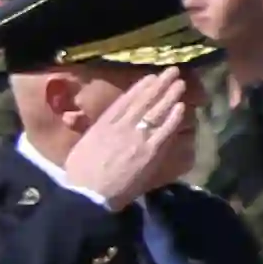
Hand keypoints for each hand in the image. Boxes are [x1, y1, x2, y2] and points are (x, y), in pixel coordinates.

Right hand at [52, 69, 199, 211]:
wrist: (88, 191)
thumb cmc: (80, 173)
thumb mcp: (85, 144)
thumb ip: (97, 132)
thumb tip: (105, 128)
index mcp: (104, 123)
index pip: (125, 101)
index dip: (140, 88)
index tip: (151, 78)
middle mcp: (121, 126)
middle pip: (144, 101)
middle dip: (159, 85)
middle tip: (173, 72)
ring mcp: (137, 137)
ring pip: (156, 112)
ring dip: (170, 96)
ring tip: (181, 84)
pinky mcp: (150, 152)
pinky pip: (164, 131)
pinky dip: (173, 118)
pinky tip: (182, 108)